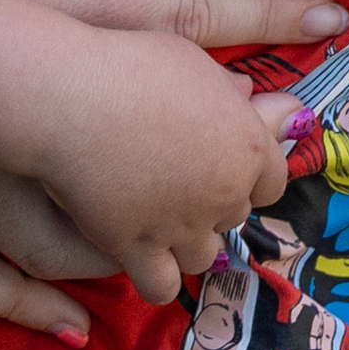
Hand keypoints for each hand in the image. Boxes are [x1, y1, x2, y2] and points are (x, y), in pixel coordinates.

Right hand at [29, 27, 297, 306]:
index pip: (272, 182)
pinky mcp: (138, 250)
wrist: (75, 100)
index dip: (249, 176)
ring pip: (204, 255)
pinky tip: (139, 255)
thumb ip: (225, 89)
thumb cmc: (133, 67)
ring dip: (187, 242)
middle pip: (235, 216)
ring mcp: (183, 226)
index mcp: (248, 145)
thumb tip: (245, 94)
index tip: (224, 165)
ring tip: (159, 219)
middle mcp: (224, 192)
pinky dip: (155, 276)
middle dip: (214, 204)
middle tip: (179, 181)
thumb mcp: (193, 63)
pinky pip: (162, 286)